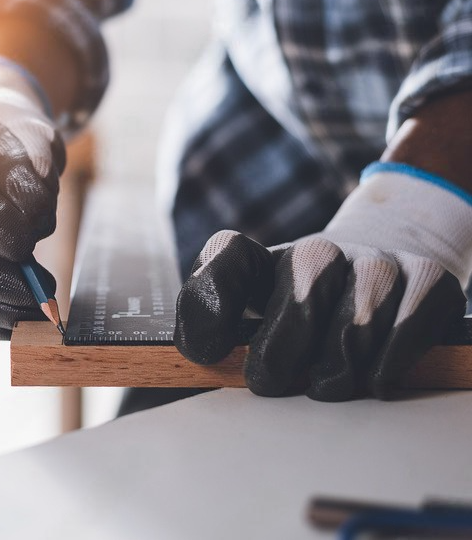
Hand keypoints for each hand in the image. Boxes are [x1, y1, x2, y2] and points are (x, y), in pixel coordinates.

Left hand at [175, 166, 471, 400]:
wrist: (382, 264)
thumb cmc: (304, 308)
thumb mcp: (255, 313)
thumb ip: (218, 330)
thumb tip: (205, 354)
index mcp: (263, 260)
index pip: (228, 256)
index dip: (210, 305)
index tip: (207, 352)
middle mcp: (318, 251)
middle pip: (297, 306)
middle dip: (281, 359)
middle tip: (276, 382)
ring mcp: (374, 261)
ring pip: (354, 330)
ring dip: (337, 372)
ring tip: (327, 381)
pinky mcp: (427, 278)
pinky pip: (404, 333)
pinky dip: (386, 367)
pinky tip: (373, 377)